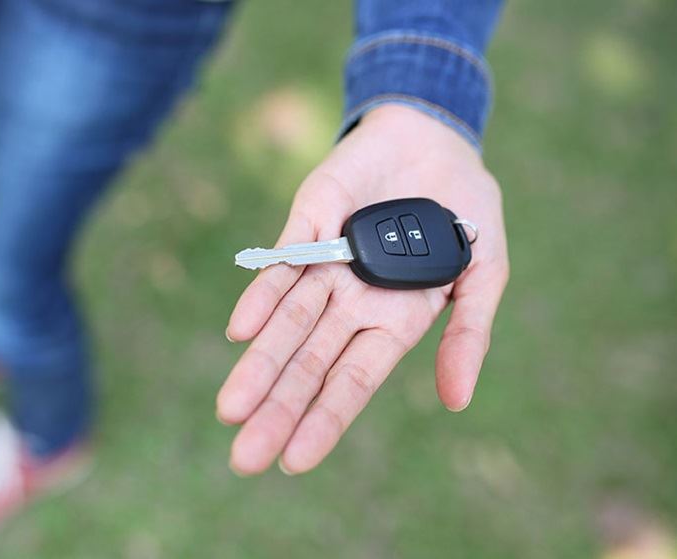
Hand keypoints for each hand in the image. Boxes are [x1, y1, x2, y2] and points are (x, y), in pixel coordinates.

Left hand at [217, 104, 508, 474]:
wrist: (438, 138)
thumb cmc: (465, 212)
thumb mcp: (483, 273)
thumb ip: (468, 334)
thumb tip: (456, 401)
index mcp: (392, 322)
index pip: (351, 382)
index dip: (324, 420)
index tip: (293, 462)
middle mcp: (349, 303)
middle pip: (307, 364)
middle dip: (277, 409)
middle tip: (242, 459)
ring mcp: (326, 265)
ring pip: (285, 323)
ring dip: (258, 364)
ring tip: (229, 410)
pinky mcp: (307, 223)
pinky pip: (282, 264)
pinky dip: (261, 295)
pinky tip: (239, 330)